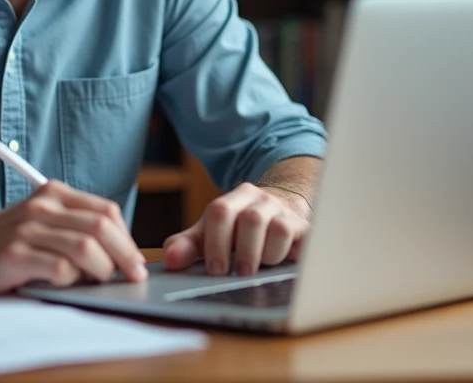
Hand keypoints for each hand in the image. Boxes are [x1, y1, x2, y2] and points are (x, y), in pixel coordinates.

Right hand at [0, 180, 148, 293]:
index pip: (106, 211)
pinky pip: (60, 270)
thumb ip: (75, 227)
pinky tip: (65, 284)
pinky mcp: (15, 255)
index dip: (127, 238)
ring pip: (86, 249)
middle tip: (133, 276)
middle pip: (101, 228)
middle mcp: (42, 207)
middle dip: (125, 256)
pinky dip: (71, 281)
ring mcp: (28, 230)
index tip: (134, 259)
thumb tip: (121, 255)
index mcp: (54, 194)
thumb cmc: (6, 238)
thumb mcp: (41, 220)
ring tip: (100, 282)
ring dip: (102, 271)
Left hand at [162, 182, 309, 275]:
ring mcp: (282, 211)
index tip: (216, 270)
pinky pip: (297, 237)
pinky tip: (277, 263)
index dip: (216, 242)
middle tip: (238, 274)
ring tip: (257, 269)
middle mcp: (259, 201)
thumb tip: (170, 260)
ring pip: (277, 228)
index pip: (220, 211)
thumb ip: (188, 246)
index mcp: (233, 199)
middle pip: (250, 219)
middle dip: (243, 251)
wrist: (281, 216)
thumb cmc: (240, 231)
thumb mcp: (212, 235)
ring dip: (265, 255)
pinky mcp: (302, 226)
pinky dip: (284, 253)